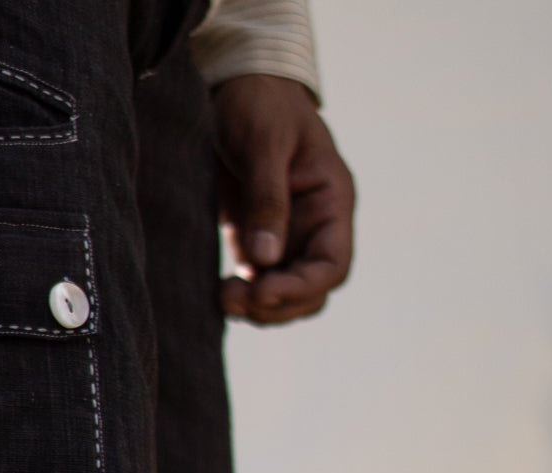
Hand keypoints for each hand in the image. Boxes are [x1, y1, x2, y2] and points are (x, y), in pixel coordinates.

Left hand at [212, 75, 354, 325]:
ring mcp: (286, 236)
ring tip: (224, 298)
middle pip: (309, 291)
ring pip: (284, 294)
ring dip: (258, 307)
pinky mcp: (256, 239)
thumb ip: (268, 200)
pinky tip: (219, 293)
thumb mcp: (265, 144)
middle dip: (276, 304)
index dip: (303, 287)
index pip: (332, 265)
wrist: (235, 84)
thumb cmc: (260, 102)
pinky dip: (242, 296)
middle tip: (235, 299)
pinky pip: (257, 282)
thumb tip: (265, 261)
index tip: (264, 290)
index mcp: (331, 202)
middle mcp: (314, 226)